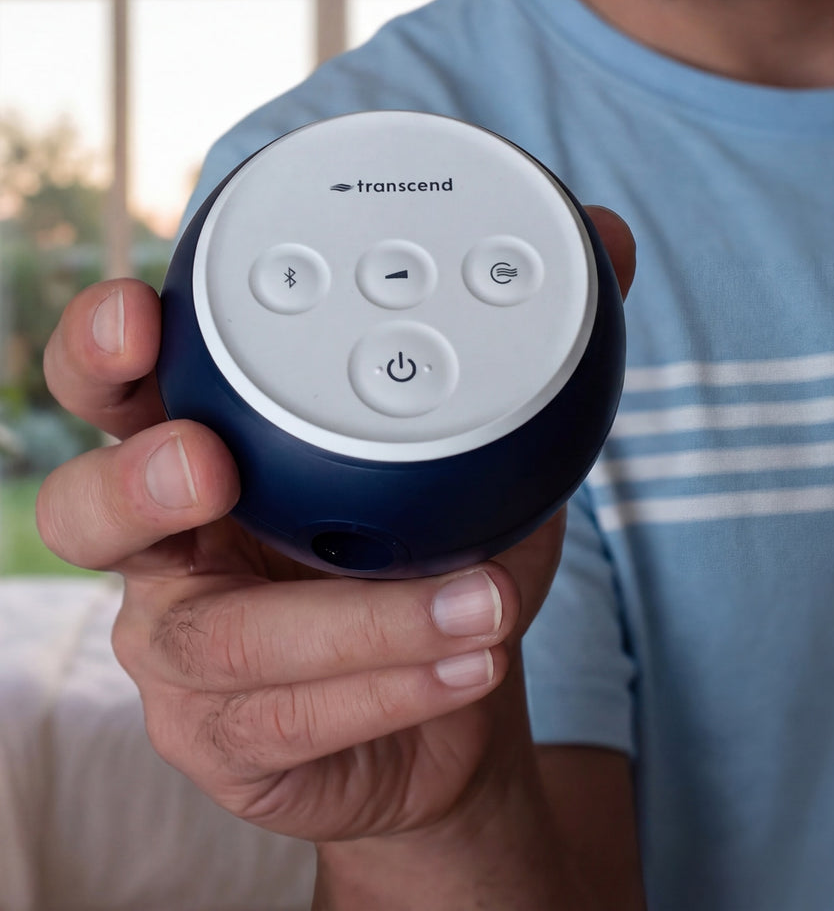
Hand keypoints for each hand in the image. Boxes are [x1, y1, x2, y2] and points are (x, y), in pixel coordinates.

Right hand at [37, 207, 634, 901]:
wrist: (452, 691)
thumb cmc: (438, 553)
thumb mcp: (480, 449)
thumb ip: (524, 351)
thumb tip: (605, 238)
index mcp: (211, 445)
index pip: (121, 387)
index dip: (103, 348)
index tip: (142, 311)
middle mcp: (174, 547)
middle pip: (85, 510)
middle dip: (135, 481)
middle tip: (210, 465)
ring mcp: (189, 650)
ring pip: (220, 639)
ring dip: (359, 617)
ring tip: (482, 597)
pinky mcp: (229, 739)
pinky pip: (292, 719)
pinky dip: (394, 686)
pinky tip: (472, 665)